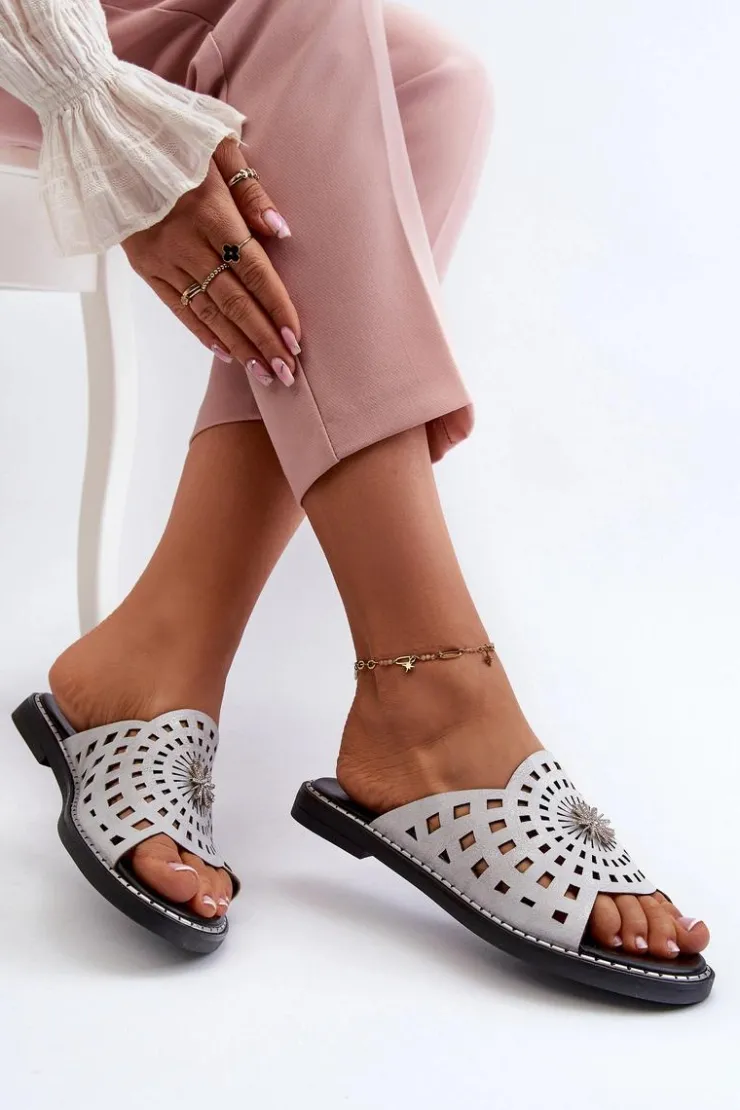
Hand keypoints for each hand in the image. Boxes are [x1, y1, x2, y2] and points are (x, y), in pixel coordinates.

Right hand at [121, 136, 300, 387]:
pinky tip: (225, 352)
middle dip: (263, 339)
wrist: (101, 129)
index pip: (254, 270)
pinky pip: (177, 306)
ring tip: (263, 371)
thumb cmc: (167, 130)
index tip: (295, 338)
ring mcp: (162, 257)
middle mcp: (186, 241)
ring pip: (208, 310)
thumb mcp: (217, 141)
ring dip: (238, 344)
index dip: (277, 306)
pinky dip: (202, 331)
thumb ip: (251, 191)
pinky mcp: (143, 265)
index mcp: (211, 211)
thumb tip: (280, 232)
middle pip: (235, 300)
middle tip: (287, 372)